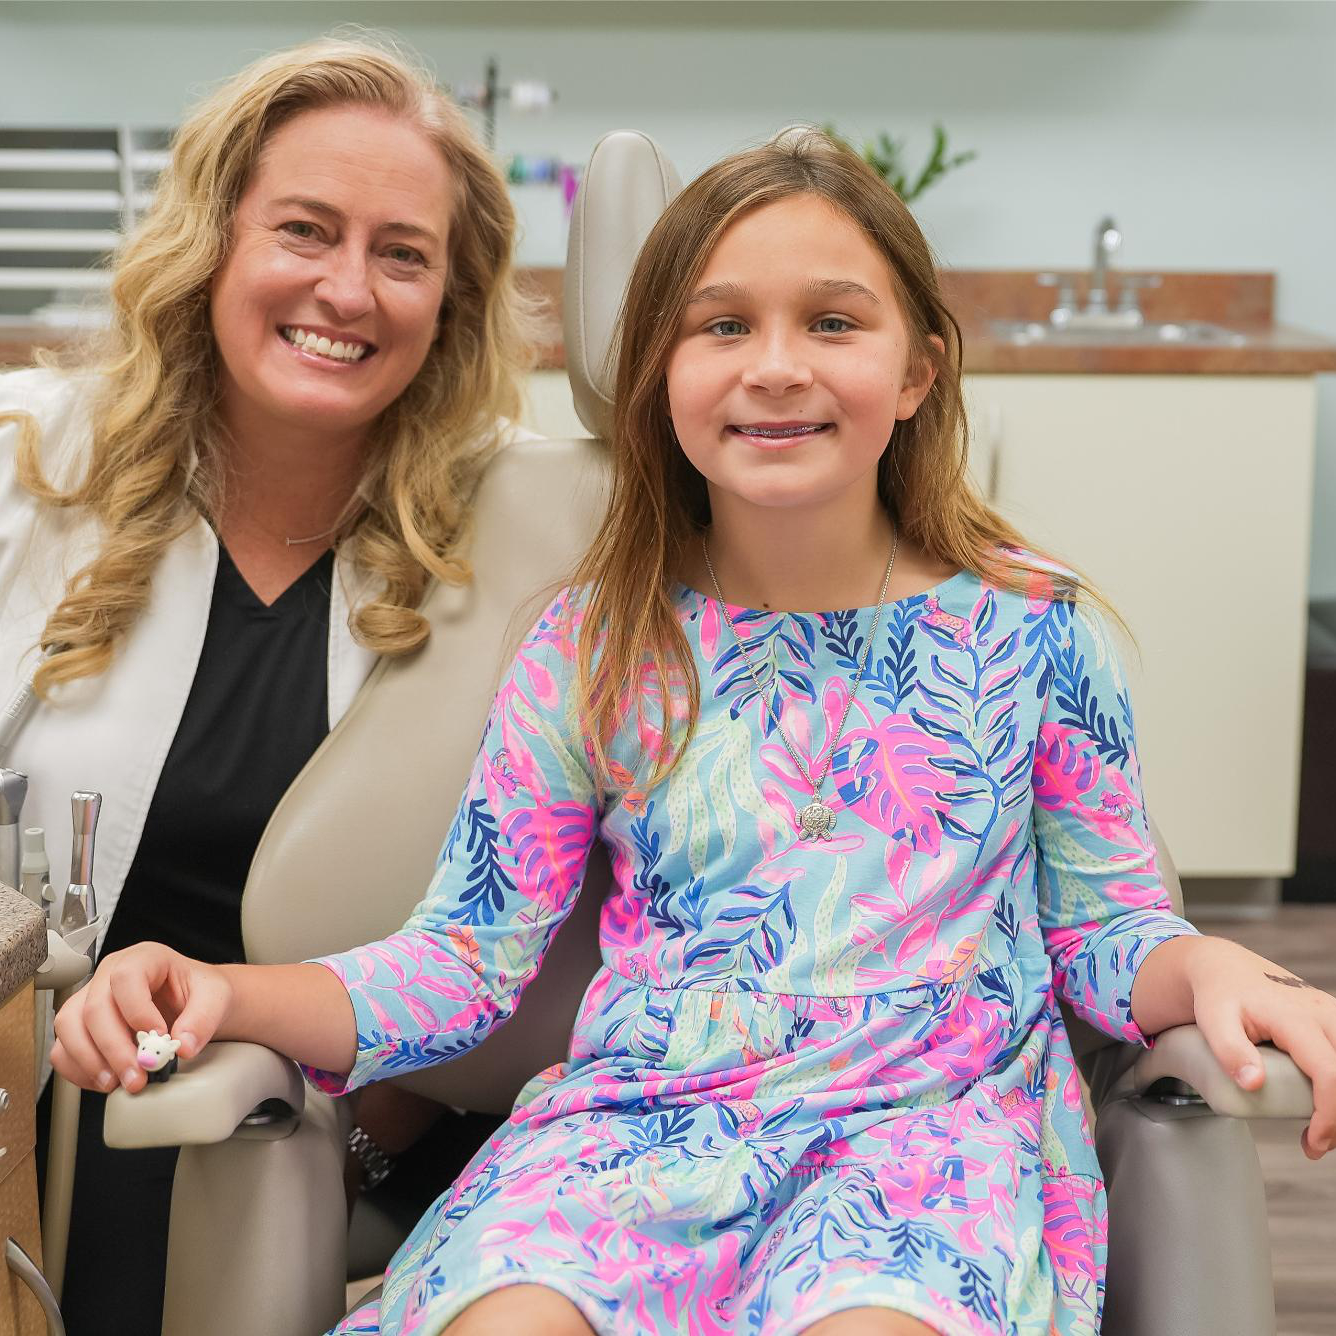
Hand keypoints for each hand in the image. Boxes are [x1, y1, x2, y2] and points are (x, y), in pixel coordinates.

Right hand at [50, 942, 231, 1094]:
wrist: (195, 1003)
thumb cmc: (200, 993)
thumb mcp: (216, 997)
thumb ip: (204, 1018)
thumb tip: (183, 1045)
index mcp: (144, 958)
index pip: (126, 978)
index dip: (137, 1011)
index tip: (157, 1037)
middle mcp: (110, 975)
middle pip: (94, 1008)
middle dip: (114, 1049)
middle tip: (137, 1076)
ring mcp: (91, 998)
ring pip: (69, 1027)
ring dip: (91, 1061)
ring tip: (119, 1083)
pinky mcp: (81, 1026)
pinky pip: (63, 1048)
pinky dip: (79, 1070)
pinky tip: (105, 1081)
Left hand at [1186, 936, 1335, 1159]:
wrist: (1224, 968)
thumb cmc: (1218, 995)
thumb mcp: (1213, 1020)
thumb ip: (1230, 1050)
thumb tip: (1253, 1083)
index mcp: (1296, 1018)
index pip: (1330, 1074)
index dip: (1329, 1115)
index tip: (1314, 1142)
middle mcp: (1323, 1013)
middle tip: (1317, 1140)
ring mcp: (1331, 1015)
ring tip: (1320, 1126)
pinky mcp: (1332, 1021)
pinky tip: (1324, 1103)